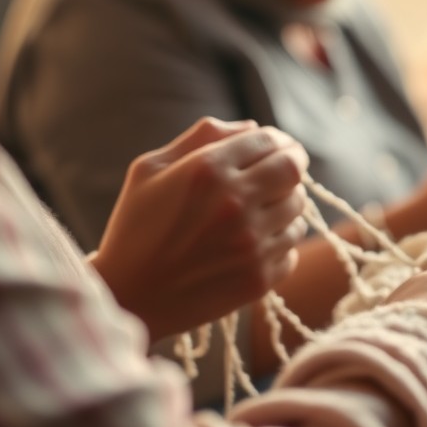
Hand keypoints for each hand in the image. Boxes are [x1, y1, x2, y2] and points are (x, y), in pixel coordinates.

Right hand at [93, 117, 308, 340]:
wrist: (128, 298)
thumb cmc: (135, 227)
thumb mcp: (150, 169)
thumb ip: (202, 138)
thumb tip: (252, 127)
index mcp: (209, 171)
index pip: (270, 141)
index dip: (281, 141)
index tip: (280, 147)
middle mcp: (236, 204)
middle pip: (294, 171)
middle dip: (293, 165)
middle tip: (285, 171)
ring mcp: (251, 244)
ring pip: (297, 211)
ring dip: (285, 206)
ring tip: (262, 211)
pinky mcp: (259, 278)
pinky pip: (292, 249)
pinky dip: (279, 244)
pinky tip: (253, 244)